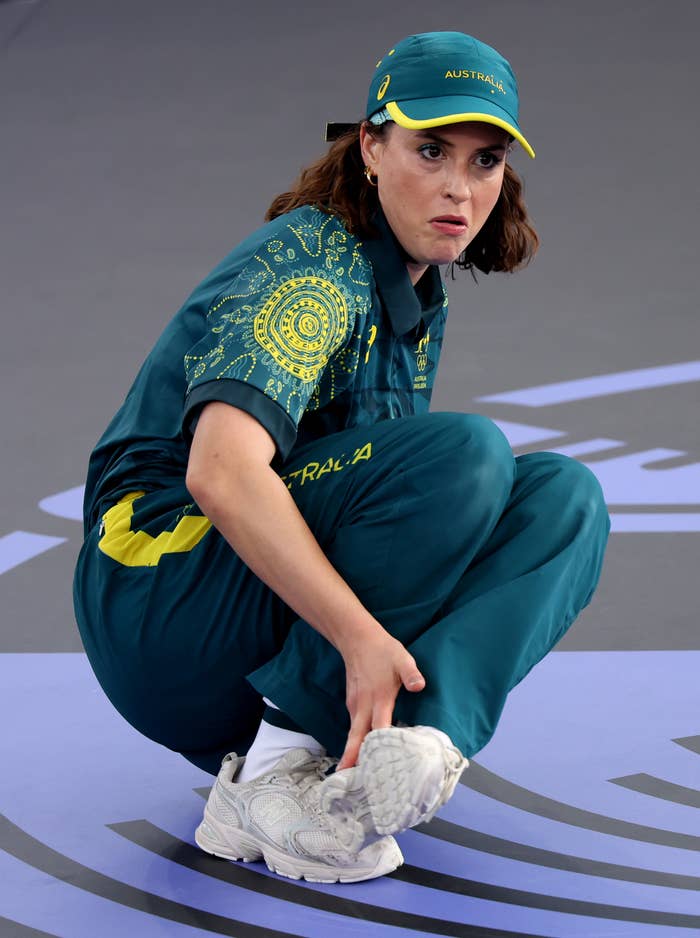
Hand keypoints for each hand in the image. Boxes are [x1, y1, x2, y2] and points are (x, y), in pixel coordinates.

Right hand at [337, 628, 424, 769]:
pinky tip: (361, 750)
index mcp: (378, 698)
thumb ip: (411, 674)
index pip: (378, 729)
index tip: (379, 767)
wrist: (357, 639)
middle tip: (348, 781)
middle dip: (352, 759)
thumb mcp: (402, 658)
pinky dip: (356, 740)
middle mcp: (363, 706)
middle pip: (357, 738)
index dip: (379, 748)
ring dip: (353, 752)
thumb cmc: (382, 650)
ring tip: (354, 775)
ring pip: (354, 733)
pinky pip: (354, 726)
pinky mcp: (352, 703)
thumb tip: (419, 686)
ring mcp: (354, 705)